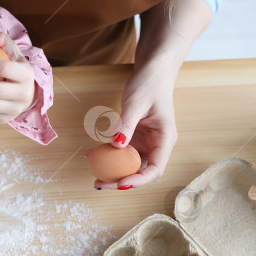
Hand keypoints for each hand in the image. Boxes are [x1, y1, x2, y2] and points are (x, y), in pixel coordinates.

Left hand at [91, 68, 177, 189]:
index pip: (156, 169)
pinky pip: (121, 152)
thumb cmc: (149, 84)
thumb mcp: (135, 103)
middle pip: (141, 171)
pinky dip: (107, 155)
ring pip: (129, 164)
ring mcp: (146, 142)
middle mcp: (157, 144)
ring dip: (112, 171)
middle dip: (121, 181)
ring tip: (93, 174)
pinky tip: (90, 154)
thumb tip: (116, 146)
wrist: (152, 72)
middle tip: (99, 184)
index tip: (120, 183)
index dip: (139, 180)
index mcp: (165, 139)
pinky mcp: (135, 137)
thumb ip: (126, 125)